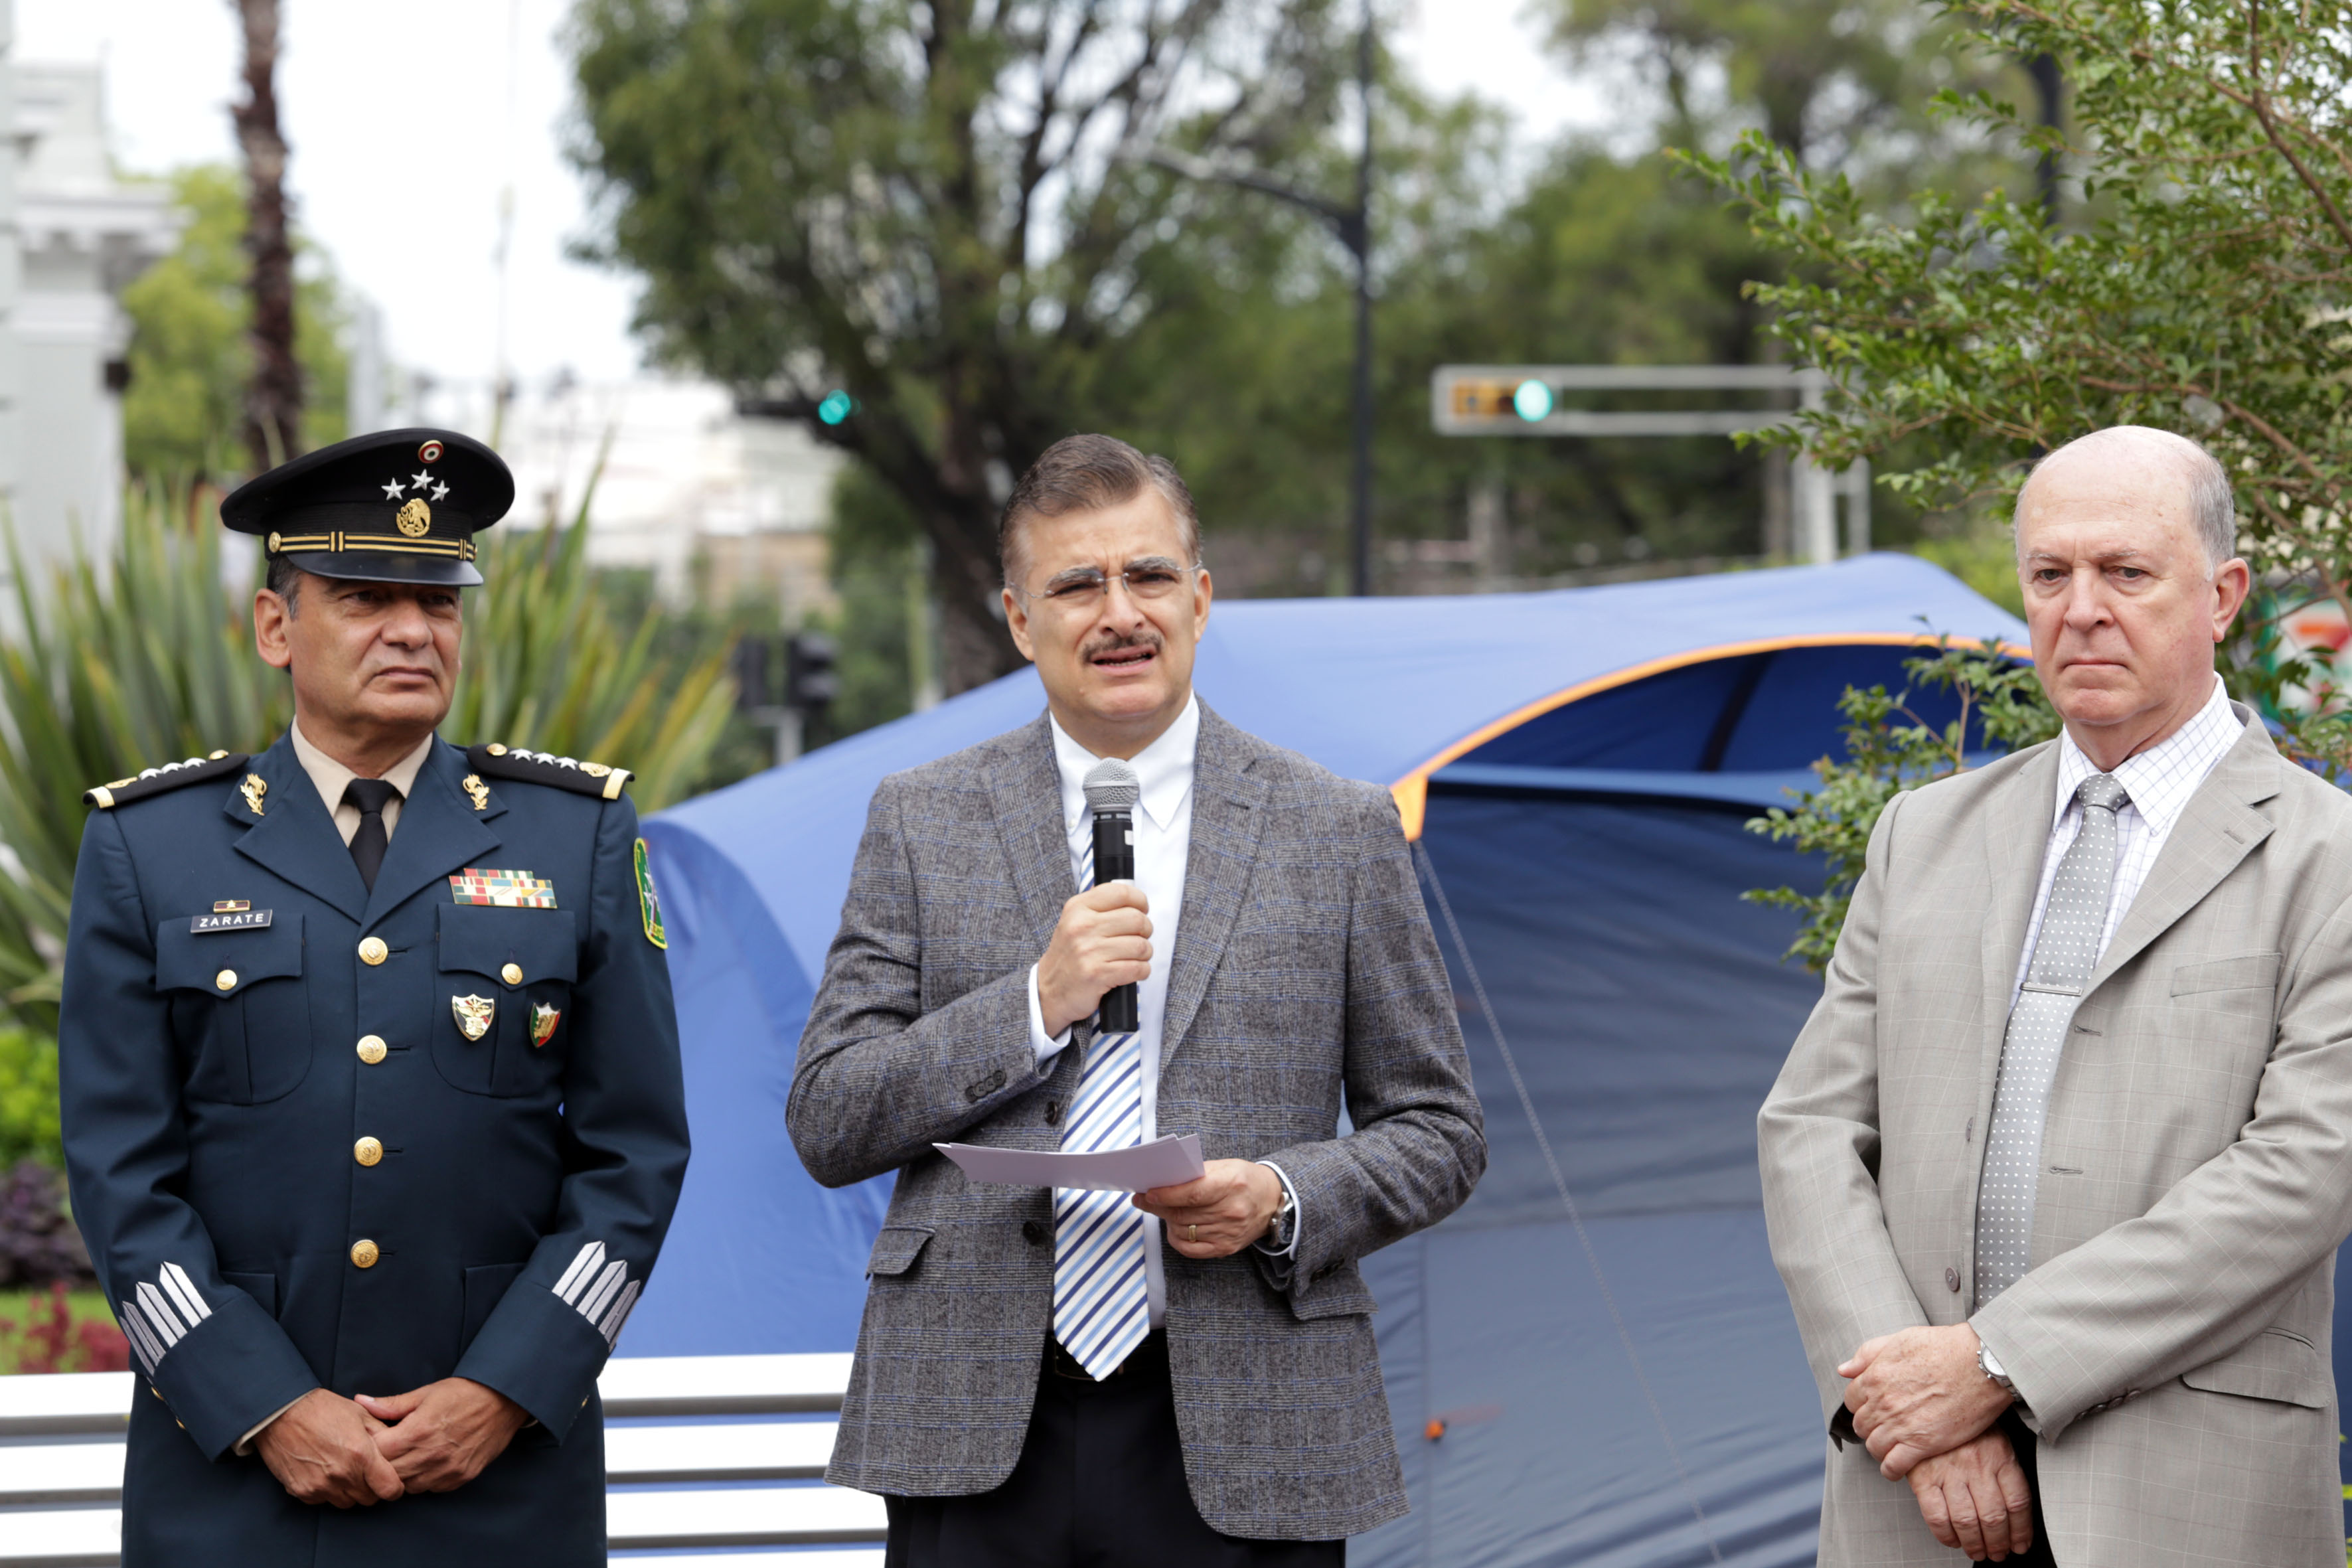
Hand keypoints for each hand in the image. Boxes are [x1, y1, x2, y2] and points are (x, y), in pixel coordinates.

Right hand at [253, 1388, 403, 1507]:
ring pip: (346, 1503)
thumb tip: (396, 1448)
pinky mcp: (301, 1492)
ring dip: (349, 1491)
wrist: (281, 1413)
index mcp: (361, 1454)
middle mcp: (342, 1475)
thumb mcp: (360, 1413)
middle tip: (365, 1471)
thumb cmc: (323, 1409)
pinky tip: (323, 1472)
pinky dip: (327, 1492)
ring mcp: (320, 1486)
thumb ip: (381, 1434)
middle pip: (368, 1499)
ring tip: (343, 1470)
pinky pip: (323, 1501)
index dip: (394, 1488)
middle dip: (371, 1488)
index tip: (390, 1481)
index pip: (389, 1489)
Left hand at [354, 1378, 528, 1493]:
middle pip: (389, 1474)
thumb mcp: (426, 1393)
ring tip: (407, 1457)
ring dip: (403, 1475)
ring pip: (408, 1486)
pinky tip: (426, 1463)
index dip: (370, 1448)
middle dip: (383, 1465)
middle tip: (387, 1452)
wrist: (504, 1401)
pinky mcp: (460, 1477)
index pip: (377, 1453)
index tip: (373, 1440)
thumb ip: (391, 1404)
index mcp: (418, 1431)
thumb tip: (360, 1401)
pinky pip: (430, 1488)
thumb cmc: (463, 1393)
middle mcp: (431, 1455)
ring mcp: (446, 1469)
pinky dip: (423, 1479)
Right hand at [1037, 883, 1151, 1036]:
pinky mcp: (1097, 975)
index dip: (1140, 901)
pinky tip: (1133, 971)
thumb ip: (1100, 908)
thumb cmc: (1069, 956)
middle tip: (1138, 937)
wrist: (1049, 991)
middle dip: (1145, 930)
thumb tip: (1134, 900)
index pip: (1121, 893)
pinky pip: (1137, 968)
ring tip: (1134, 957)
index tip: (1142, 910)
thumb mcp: (1074, 922)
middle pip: (1136, 919)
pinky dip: (1142, 971)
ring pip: (1140, 945)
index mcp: (1077, 908)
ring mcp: (1089, 951)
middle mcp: (1082, 927)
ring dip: (1145, 954)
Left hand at [1135, 1159, 1283, 1258]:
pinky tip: (1174, 1228)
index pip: (1192, 1193)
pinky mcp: (1225, 1248)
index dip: (1166, 1195)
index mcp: (1231, 1185)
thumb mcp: (1225, 1166)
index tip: (1148, 1193)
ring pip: (1182, 1230)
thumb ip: (1195, 1173)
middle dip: (1157, 1207)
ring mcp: (1228, 1233)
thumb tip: (1163, 1182)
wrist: (1271, 1201)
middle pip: (1182, 1214)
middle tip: (1144, 1200)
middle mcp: (1231, 1211)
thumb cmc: (1244, 1180)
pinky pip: (1190, 1249)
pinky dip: (1176, 1239)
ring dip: (1166, 1220)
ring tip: (1163, 1210)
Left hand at [1841, 1324, 2011, 1478]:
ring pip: (1873, 1446)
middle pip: (1861, 1425)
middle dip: (1870, 1427)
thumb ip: (1868, 1354)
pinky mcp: (1922, 1444)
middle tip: (1884, 1428)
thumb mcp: (1900, 1339)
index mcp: (1874, 1377)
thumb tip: (1844, 1369)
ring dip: (1879, 1448)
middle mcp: (1882, 1403)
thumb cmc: (1944, 1347)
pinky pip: (1894, 1466)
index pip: (1852, 1400)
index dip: (1862, 1405)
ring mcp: (1900, 1425)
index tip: (1874, 1408)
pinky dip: (1891, 1470)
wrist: (1979, 1365)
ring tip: (1891, 1447)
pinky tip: (1896, 1469)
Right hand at [1906, 1426, 2034, 1560]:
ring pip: (1967, 1521)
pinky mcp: (1923, 1477)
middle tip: (1998, 1553)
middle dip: (1998, 1543)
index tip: (2020, 1543)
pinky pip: (1936, 1516)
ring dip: (1975, 1545)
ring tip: (1977, 1552)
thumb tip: (2017, 1511)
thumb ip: (2006, 1468)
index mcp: (1999, 1455)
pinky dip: (1946, 1535)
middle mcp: (1976, 1465)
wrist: (1925, 1402)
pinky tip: (1952, 1539)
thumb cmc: (1963, 1426)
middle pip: (1994, 1517)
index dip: (2022, 1531)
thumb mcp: (1994, 1437)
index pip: (2018, 1503)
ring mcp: (1948, 1472)